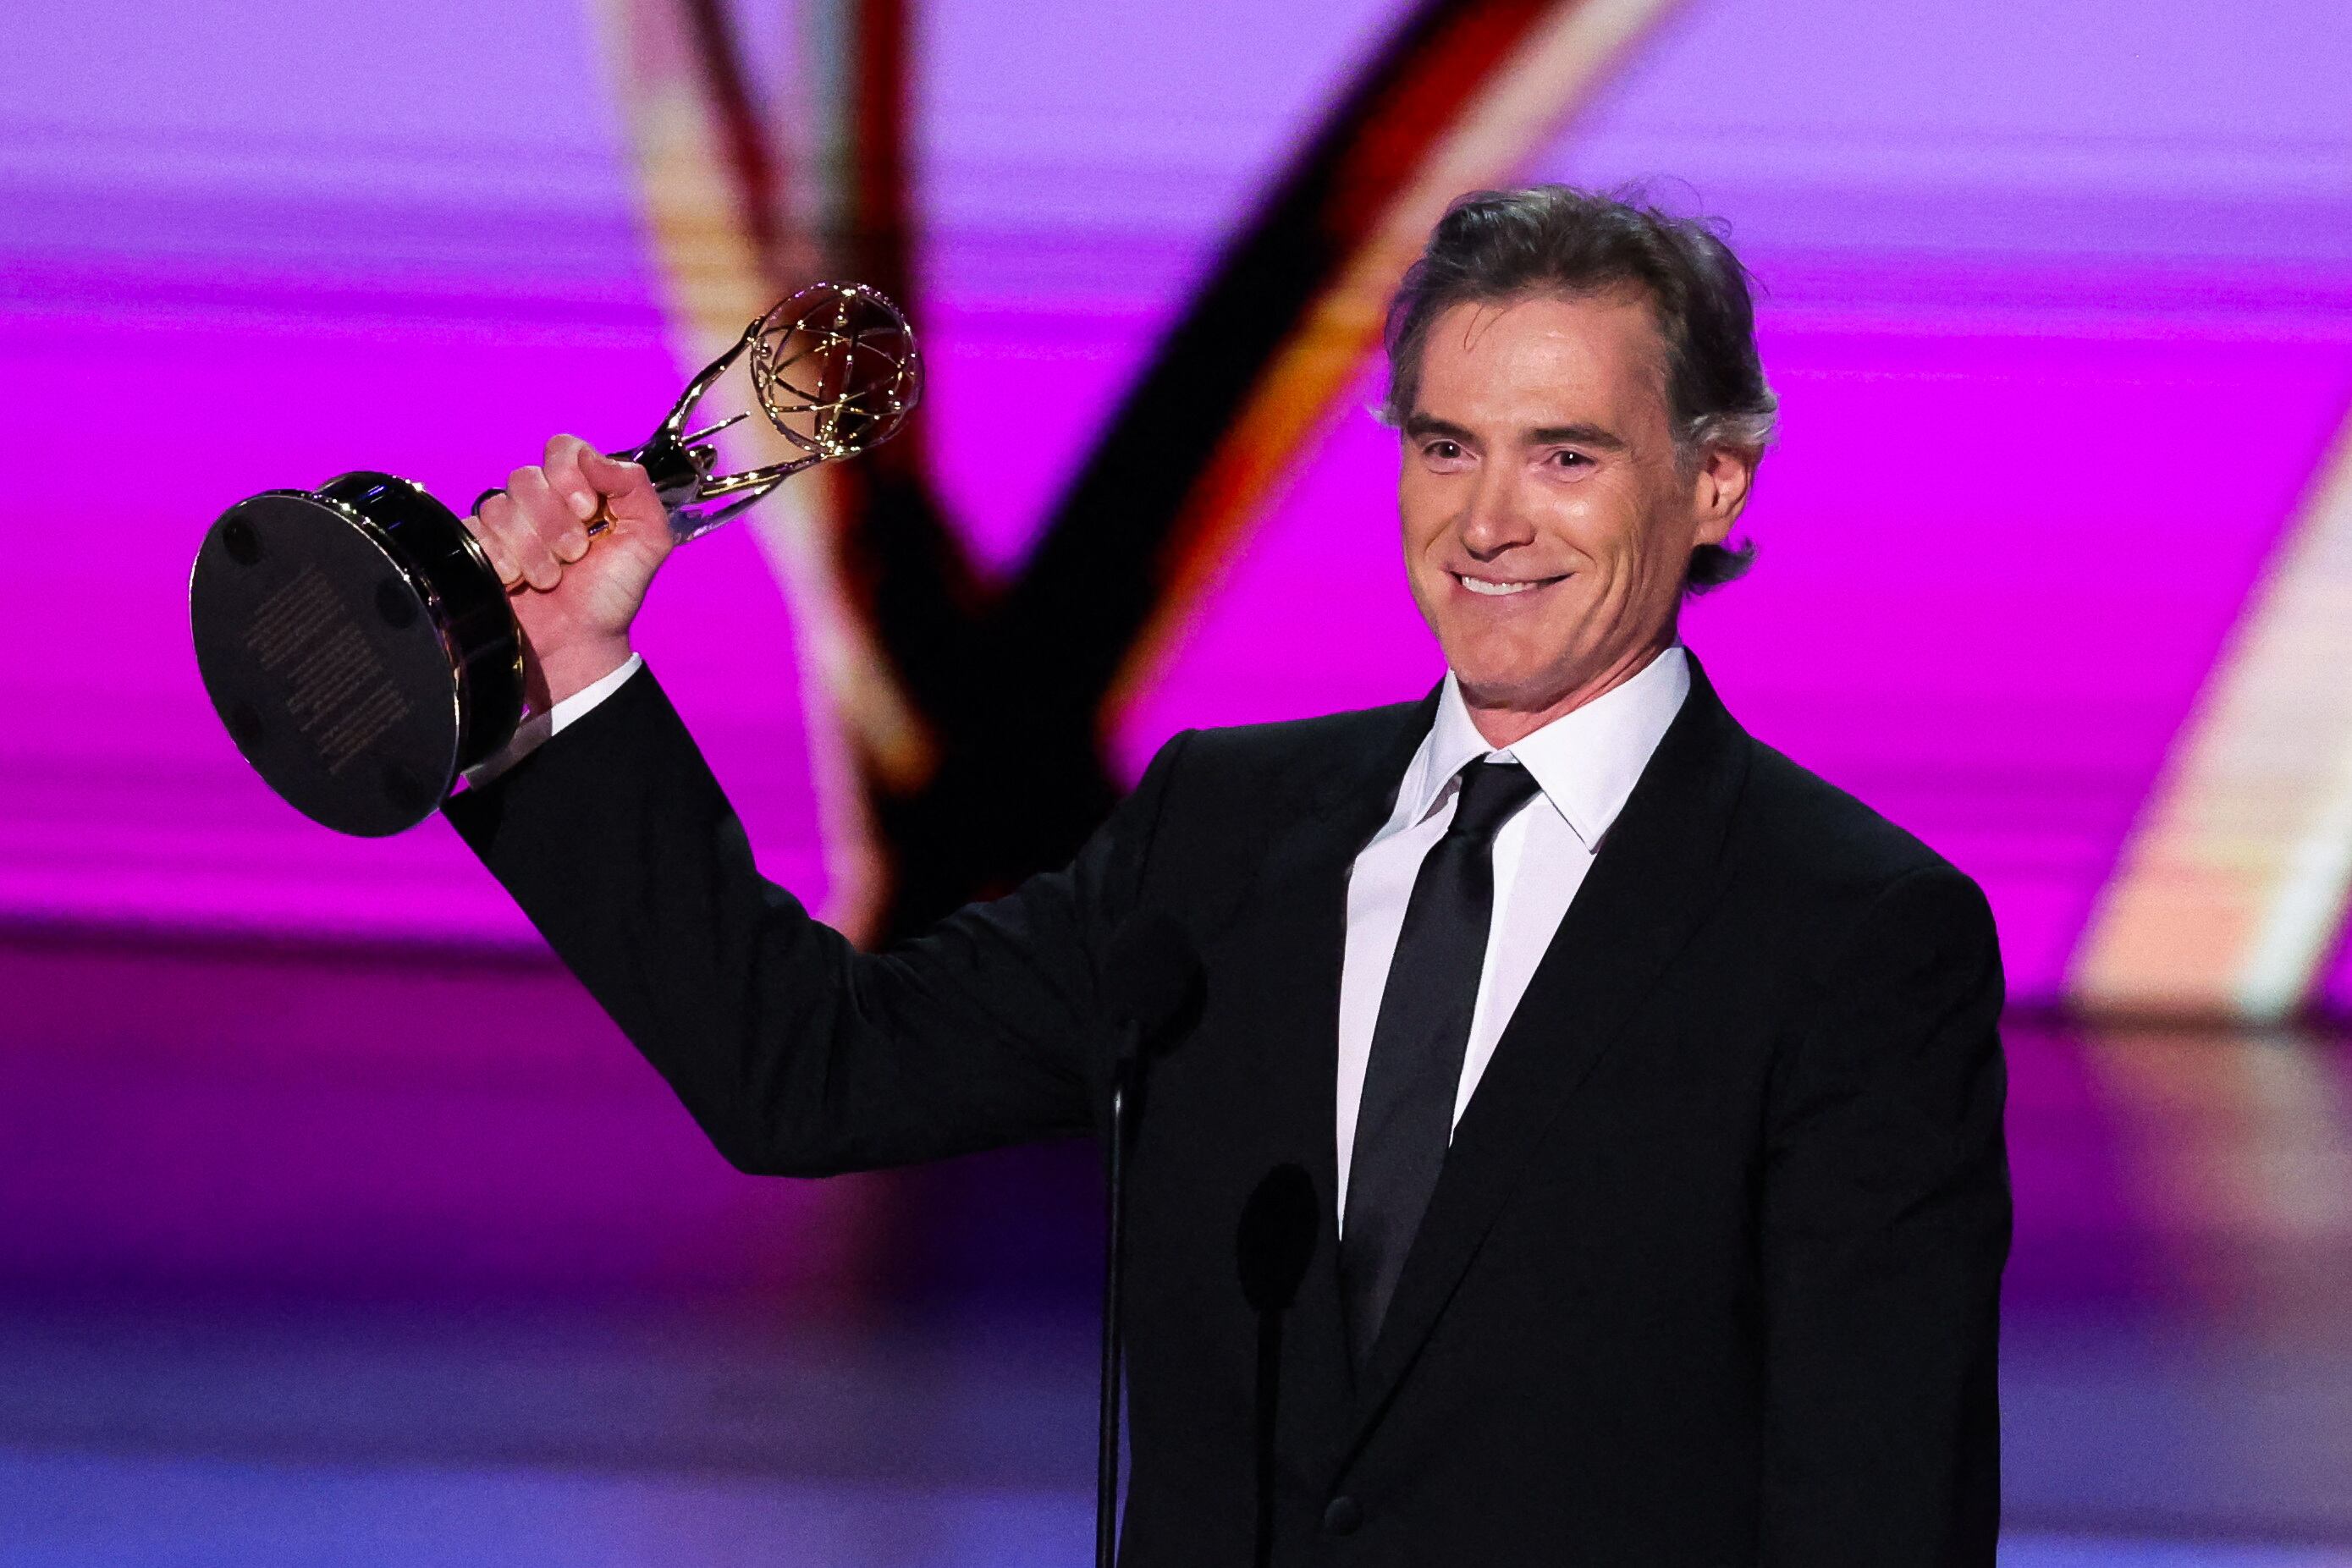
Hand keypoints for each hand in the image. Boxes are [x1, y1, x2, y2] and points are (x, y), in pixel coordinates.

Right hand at [467, 434, 673, 707]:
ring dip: (532, 549)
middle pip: (527, 478)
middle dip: (555, 522)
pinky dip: (502, 561)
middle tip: (574, 556)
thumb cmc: (612, 593)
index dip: (569, 474)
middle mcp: (540, 500)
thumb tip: (593, 456)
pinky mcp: (477, 548)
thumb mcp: (648, 539)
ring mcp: (506, 524)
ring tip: (549, 578)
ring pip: (500, 507)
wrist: (579, 642)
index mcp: (580, 489)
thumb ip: (635, 487)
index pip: (562, 448)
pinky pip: (474, 533)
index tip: (587, 510)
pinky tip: (517, 581)